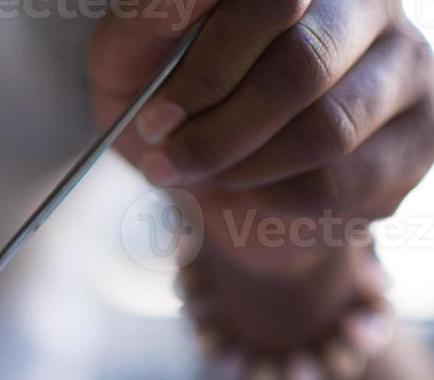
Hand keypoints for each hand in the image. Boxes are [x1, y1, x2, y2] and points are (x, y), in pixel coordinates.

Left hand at [90, 0, 433, 273]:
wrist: (213, 182)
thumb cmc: (173, 104)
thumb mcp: (132, 59)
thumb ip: (153, 18)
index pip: (274, 2)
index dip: (207, 71)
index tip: (156, 120)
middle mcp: (369, 2)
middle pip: (302, 67)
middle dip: (218, 133)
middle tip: (169, 160)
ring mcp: (407, 66)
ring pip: (326, 130)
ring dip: (244, 168)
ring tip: (206, 173)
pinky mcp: (418, 137)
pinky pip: (340, 182)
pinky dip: (274, 201)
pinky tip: (251, 190)